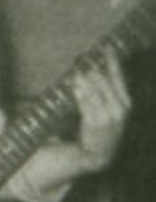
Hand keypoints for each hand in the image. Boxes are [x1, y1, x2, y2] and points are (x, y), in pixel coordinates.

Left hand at [69, 50, 130, 171]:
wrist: (97, 154)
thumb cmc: (100, 130)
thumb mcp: (106, 110)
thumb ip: (101, 93)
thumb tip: (88, 71)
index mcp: (125, 103)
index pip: (119, 78)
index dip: (113, 62)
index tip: (107, 48)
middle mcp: (120, 109)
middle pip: (106, 83)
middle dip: (95, 70)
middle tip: (84, 59)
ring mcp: (109, 116)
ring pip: (96, 92)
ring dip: (86, 80)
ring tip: (77, 70)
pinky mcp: (96, 123)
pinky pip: (87, 104)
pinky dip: (81, 94)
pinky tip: (75, 85)